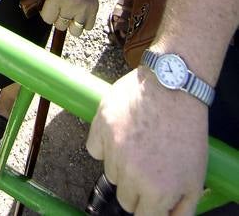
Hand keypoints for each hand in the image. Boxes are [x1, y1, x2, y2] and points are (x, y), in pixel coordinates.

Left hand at [25, 0, 98, 35]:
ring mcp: (84, 6)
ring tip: (70, 14)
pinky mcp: (94, 7)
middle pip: (61, 25)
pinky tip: (79, 14)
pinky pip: (88, 27)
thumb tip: (26, 6)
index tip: (49, 8)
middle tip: (60, 9)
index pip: (47, 19)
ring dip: (71, 24)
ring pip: (76, 31)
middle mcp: (71, 2)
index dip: (46, 14)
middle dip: (58, 19)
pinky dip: (84, 23)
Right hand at [87, 68, 207, 214]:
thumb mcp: (196, 177)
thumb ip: (182, 209)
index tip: (154, 192)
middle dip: (136, 186)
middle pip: (124, 197)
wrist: (172, 86)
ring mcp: (113, 149)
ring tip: (139, 143)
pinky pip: (94, 148)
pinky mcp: (100, 126)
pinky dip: (104, 144)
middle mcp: (130, 174)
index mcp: (156, 191)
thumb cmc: (186, 130)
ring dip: (121, 164)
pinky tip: (121, 133)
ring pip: (110, 173)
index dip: (151, 204)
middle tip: (149, 164)